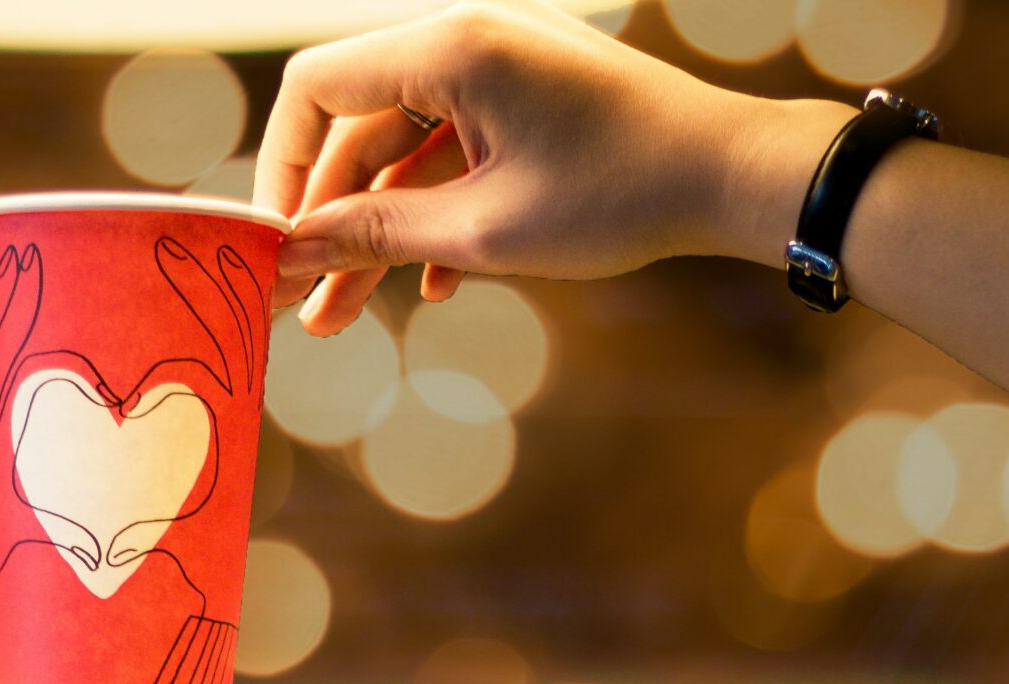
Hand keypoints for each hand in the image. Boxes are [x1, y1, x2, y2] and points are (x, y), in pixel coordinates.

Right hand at [257, 0, 849, 332]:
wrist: (733, 177)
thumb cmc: (621, 195)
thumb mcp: (484, 231)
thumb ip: (378, 236)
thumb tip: (294, 251)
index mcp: (451, 47)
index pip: (316, 89)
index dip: (282, 168)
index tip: (276, 243)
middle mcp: (468, 40)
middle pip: (355, 126)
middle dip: (326, 218)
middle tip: (299, 301)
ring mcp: (500, 68)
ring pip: (401, 150)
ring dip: (375, 230)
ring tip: (342, 317)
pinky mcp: (527, 99)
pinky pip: (451, 151)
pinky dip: (432, 212)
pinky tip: (433, 286)